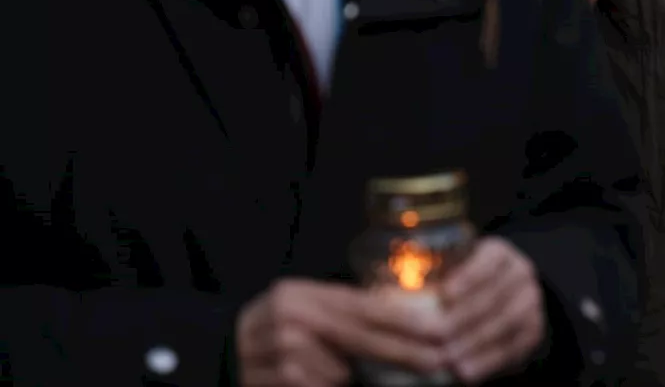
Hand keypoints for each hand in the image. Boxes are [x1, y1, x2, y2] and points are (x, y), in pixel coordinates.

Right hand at [236, 279, 444, 386]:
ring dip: (351, 378)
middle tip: (439, 360)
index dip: (405, 319)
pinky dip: (326, 386)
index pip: (364, 306)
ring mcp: (279, 354)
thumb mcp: (303, 309)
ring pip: (341, 373)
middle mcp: (290, 319)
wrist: (217, 357)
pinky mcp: (273, 382)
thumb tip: (406, 317)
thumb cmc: (273, 331)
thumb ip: (343, 313)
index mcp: (303, 295)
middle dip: (405, 352)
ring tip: (338, 371)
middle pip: (362, 337)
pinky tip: (316, 380)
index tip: (439, 329)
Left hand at [438, 237, 546, 383]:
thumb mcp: (452, 270)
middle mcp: (520, 272)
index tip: (444, 295)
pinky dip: (487, 361)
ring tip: (449, 359)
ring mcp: (530, 302)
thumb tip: (400, 288)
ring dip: (474, 343)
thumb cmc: (464, 283)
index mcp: (499, 252)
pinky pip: (512, 348)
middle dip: (463, 318)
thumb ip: (434, 276)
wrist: (501, 297)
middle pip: (493, 295)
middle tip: (437, 336)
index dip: (467, 277)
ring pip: (504, 322)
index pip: (488, 260)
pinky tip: (466, 372)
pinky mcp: (534, 330)